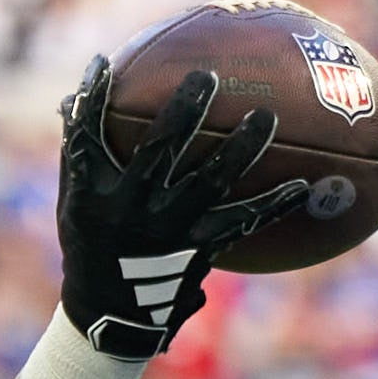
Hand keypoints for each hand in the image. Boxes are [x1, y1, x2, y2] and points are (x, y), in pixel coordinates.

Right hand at [55, 57, 308, 357]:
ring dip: (238, 149)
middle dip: (182, 113)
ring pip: (208, 183)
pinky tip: (305, 185)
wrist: (110, 314)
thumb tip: (82, 84)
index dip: (94, 102)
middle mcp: (133, 212)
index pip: (88, 140)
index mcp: (95, 196)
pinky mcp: (200, 250)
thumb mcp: (73, 202)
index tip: (105, 64)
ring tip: (264, 117)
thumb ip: (79, 148)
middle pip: (159, 152)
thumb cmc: (90, 244)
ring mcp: (170, 233)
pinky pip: (243, 223)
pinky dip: (275, 204)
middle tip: (206, 77)